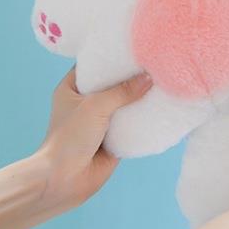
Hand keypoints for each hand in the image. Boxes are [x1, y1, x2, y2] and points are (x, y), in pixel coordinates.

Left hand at [37, 68, 152, 211]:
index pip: (94, 65)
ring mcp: (100, 121)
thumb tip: (149, 78)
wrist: (64, 180)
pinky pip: (132, 124)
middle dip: (131, 77)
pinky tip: (162, 108)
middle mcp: (86, 103)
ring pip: (124, 104)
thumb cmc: (70, 137)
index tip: (133, 47)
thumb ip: (123, 91)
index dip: (111, 56)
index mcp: (72, 88)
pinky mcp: (113, 139)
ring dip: (140, 98)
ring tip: (163, 81)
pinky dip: (144, 119)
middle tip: (154, 62)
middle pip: (113, 84)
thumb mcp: (95, 106)